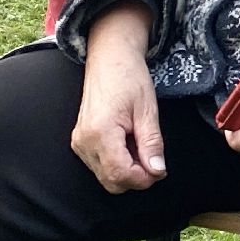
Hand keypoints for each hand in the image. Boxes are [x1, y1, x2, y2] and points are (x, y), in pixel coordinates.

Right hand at [71, 1, 165, 193]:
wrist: (110, 60)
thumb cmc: (130, 79)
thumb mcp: (148, 110)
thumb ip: (152, 143)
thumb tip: (157, 170)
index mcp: (99, 132)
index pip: (119, 173)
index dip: (143, 179)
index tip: (160, 171)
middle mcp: (84, 141)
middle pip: (110, 181)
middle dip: (136, 178)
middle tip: (155, 161)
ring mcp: (79, 142)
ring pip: (104, 176)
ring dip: (127, 170)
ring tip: (142, 145)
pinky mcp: (80, 141)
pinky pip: (99, 164)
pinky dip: (117, 162)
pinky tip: (130, 144)